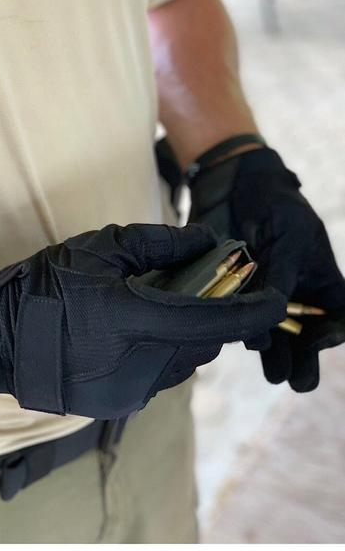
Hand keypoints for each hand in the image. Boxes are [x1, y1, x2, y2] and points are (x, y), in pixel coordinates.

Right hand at [0, 223, 285, 418]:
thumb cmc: (48, 286)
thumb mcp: (103, 248)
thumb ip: (162, 244)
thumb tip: (206, 242)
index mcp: (137, 323)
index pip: (216, 322)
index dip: (255, 310)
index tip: (275, 297)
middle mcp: (140, 366)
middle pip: (204, 344)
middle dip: (211, 318)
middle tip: (197, 292)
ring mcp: (129, 392)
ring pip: (183, 364)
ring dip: (184, 338)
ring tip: (158, 312)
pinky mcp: (117, 405)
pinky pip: (158, 378)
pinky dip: (161, 356)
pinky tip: (134, 337)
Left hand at [189, 147, 344, 391]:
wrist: (233, 187)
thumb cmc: (274, 204)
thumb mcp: (288, 236)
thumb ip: (282, 274)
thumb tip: (273, 313)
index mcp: (320, 280)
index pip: (339, 316)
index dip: (335, 333)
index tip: (319, 339)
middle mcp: (295, 295)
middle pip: (306, 336)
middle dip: (304, 360)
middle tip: (297, 382)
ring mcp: (264, 297)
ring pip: (274, 337)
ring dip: (275, 357)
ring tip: (275, 375)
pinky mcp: (234, 296)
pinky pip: (240, 320)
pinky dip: (241, 331)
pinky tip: (237, 340)